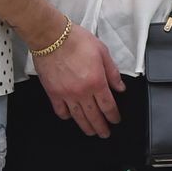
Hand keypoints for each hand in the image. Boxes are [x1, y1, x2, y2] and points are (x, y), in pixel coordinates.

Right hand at [33, 21, 124, 136]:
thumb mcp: (102, 52)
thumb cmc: (76, 40)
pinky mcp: (53, 93)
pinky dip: (66, 116)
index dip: (113, 116)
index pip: (108, 106)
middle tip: (104, 133)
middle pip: (94, 116)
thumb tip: (120, 88)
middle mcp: (82, 92)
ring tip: (90, 132)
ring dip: (86, 127)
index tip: (115, 120)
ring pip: (78, 117)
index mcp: (97, 82)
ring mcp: (67, 94)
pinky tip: (70, 116)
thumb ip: (112, 72)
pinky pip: (61, 111)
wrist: (51, 37)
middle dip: (101, 127)